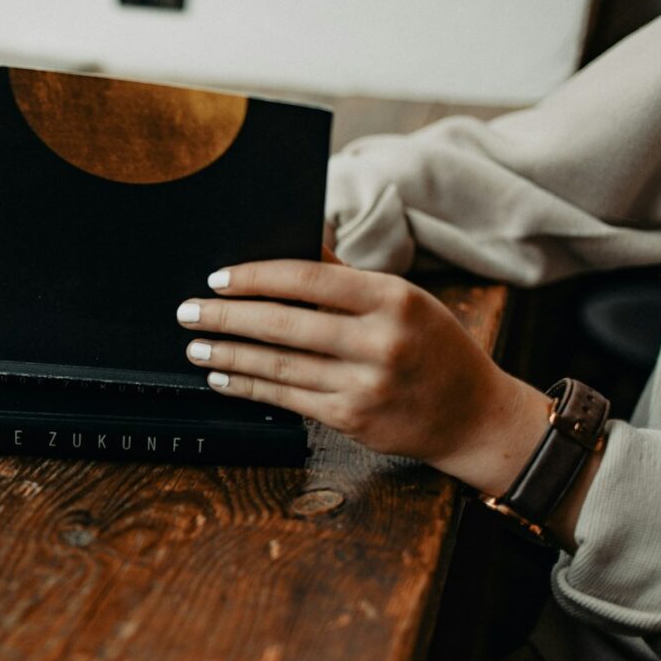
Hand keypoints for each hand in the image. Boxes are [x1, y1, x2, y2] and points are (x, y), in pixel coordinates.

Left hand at [176, 259, 551, 495]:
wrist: (472, 414)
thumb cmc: (432, 345)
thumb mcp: (404, 299)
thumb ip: (347, 276)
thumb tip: (294, 242)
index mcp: (392, 299)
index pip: (309, 278)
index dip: (257, 277)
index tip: (218, 278)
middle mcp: (380, 341)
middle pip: (284, 324)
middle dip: (227, 317)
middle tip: (188, 311)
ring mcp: (366, 384)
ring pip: (279, 366)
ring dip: (229, 354)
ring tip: (196, 346)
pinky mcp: (353, 419)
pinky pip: (288, 398)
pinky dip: (249, 386)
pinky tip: (223, 376)